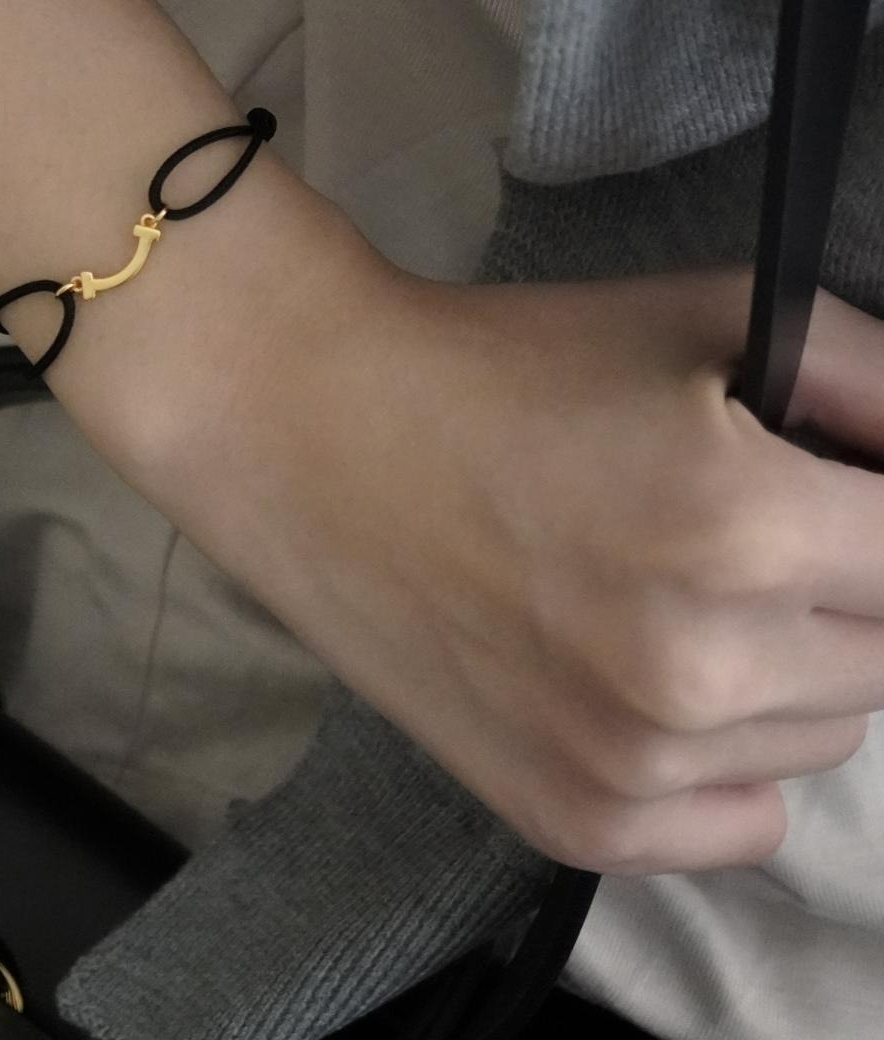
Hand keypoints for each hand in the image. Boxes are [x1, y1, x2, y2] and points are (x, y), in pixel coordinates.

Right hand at [82, 246, 883, 876]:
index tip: (810, 491)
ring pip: (821, 736)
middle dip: (833, 584)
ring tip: (660, 586)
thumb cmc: (503, 364)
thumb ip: (871, 380)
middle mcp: (701, 666)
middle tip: (715, 524)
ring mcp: (635, 761)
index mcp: (742, 524)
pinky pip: (744, 818)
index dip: (867, 511)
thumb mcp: (703, 317)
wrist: (311, 430)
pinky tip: (637, 671)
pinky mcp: (579, 821)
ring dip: (781, 666)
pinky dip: (722, 758)